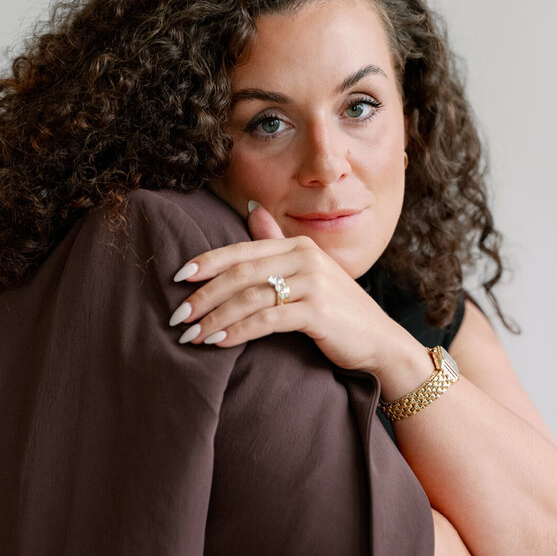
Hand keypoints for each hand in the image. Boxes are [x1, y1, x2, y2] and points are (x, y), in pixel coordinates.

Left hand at [169, 202, 396, 372]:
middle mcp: (305, 257)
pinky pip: (267, 320)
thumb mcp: (308, 273)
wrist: (379, 341)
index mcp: (298, 245)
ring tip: (191, 336)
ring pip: (249, 297)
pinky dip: (238, 331)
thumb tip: (252, 212)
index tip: (177, 278)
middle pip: (240, 273)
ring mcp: (313, 283)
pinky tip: (218, 343)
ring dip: (215, 318)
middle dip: (203, 295)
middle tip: (177, 316)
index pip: (242, 250)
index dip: (206, 263)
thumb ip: (278, 244)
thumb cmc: (337, 311)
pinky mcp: (317, 311)